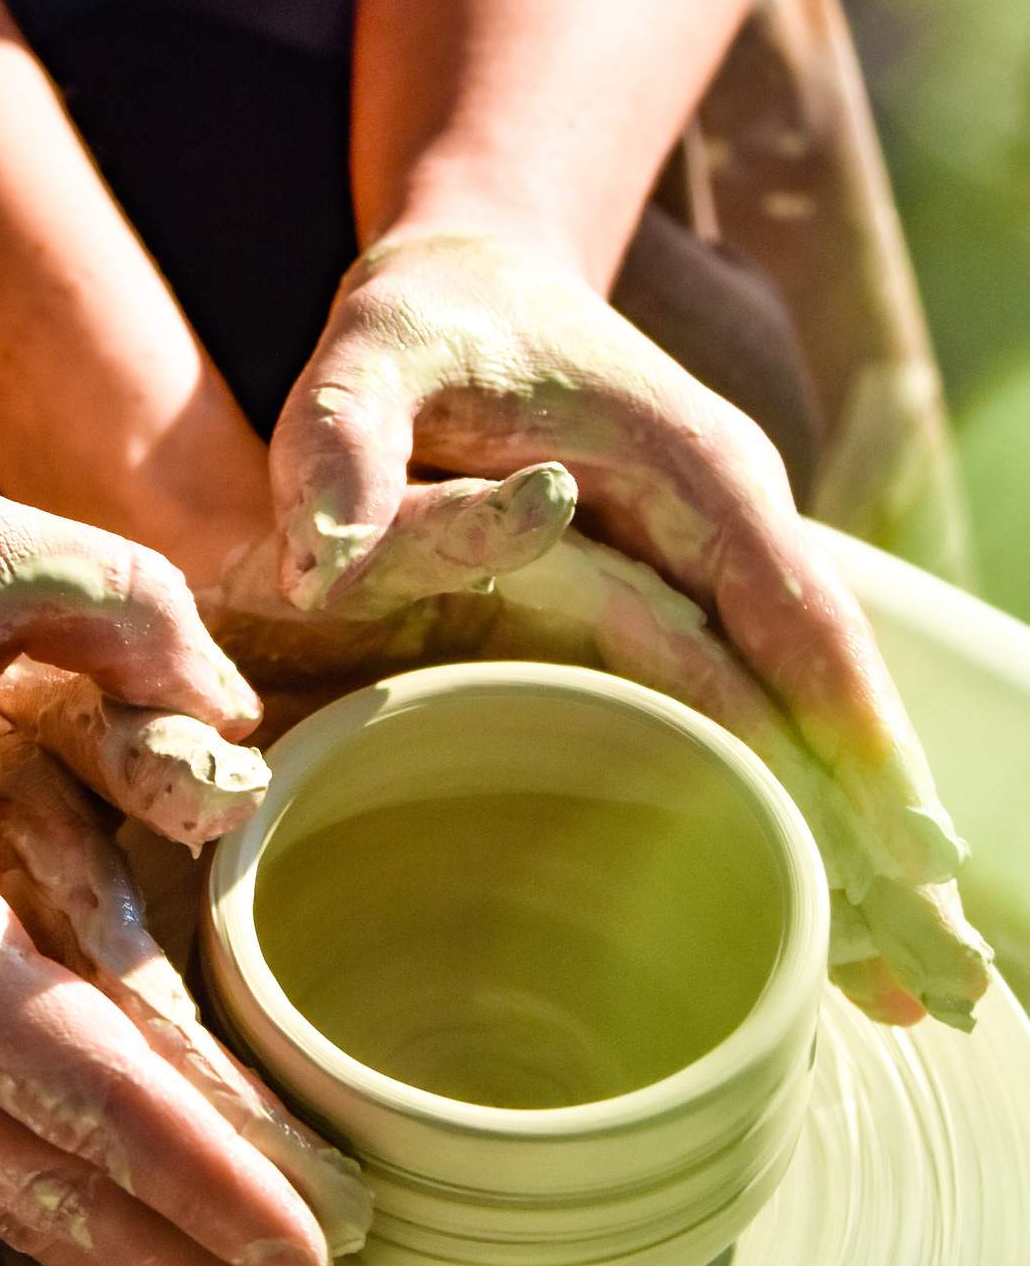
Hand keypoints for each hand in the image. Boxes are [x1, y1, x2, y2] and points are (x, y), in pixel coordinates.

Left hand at [266, 233, 988, 1026]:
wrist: (471, 279)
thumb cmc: (418, 326)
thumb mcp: (366, 358)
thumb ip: (343, 441)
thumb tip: (320, 554)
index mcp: (689, 469)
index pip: (792, 620)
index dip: (846, 739)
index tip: (899, 860)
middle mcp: (733, 521)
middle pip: (835, 691)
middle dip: (890, 828)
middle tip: (944, 981)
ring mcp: (726, 562)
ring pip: (818, 713)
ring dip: (870, 838)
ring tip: (919, 985)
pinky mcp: (700, 596)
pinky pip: (772, 707)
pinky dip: (813, 803)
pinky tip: (835, 908)